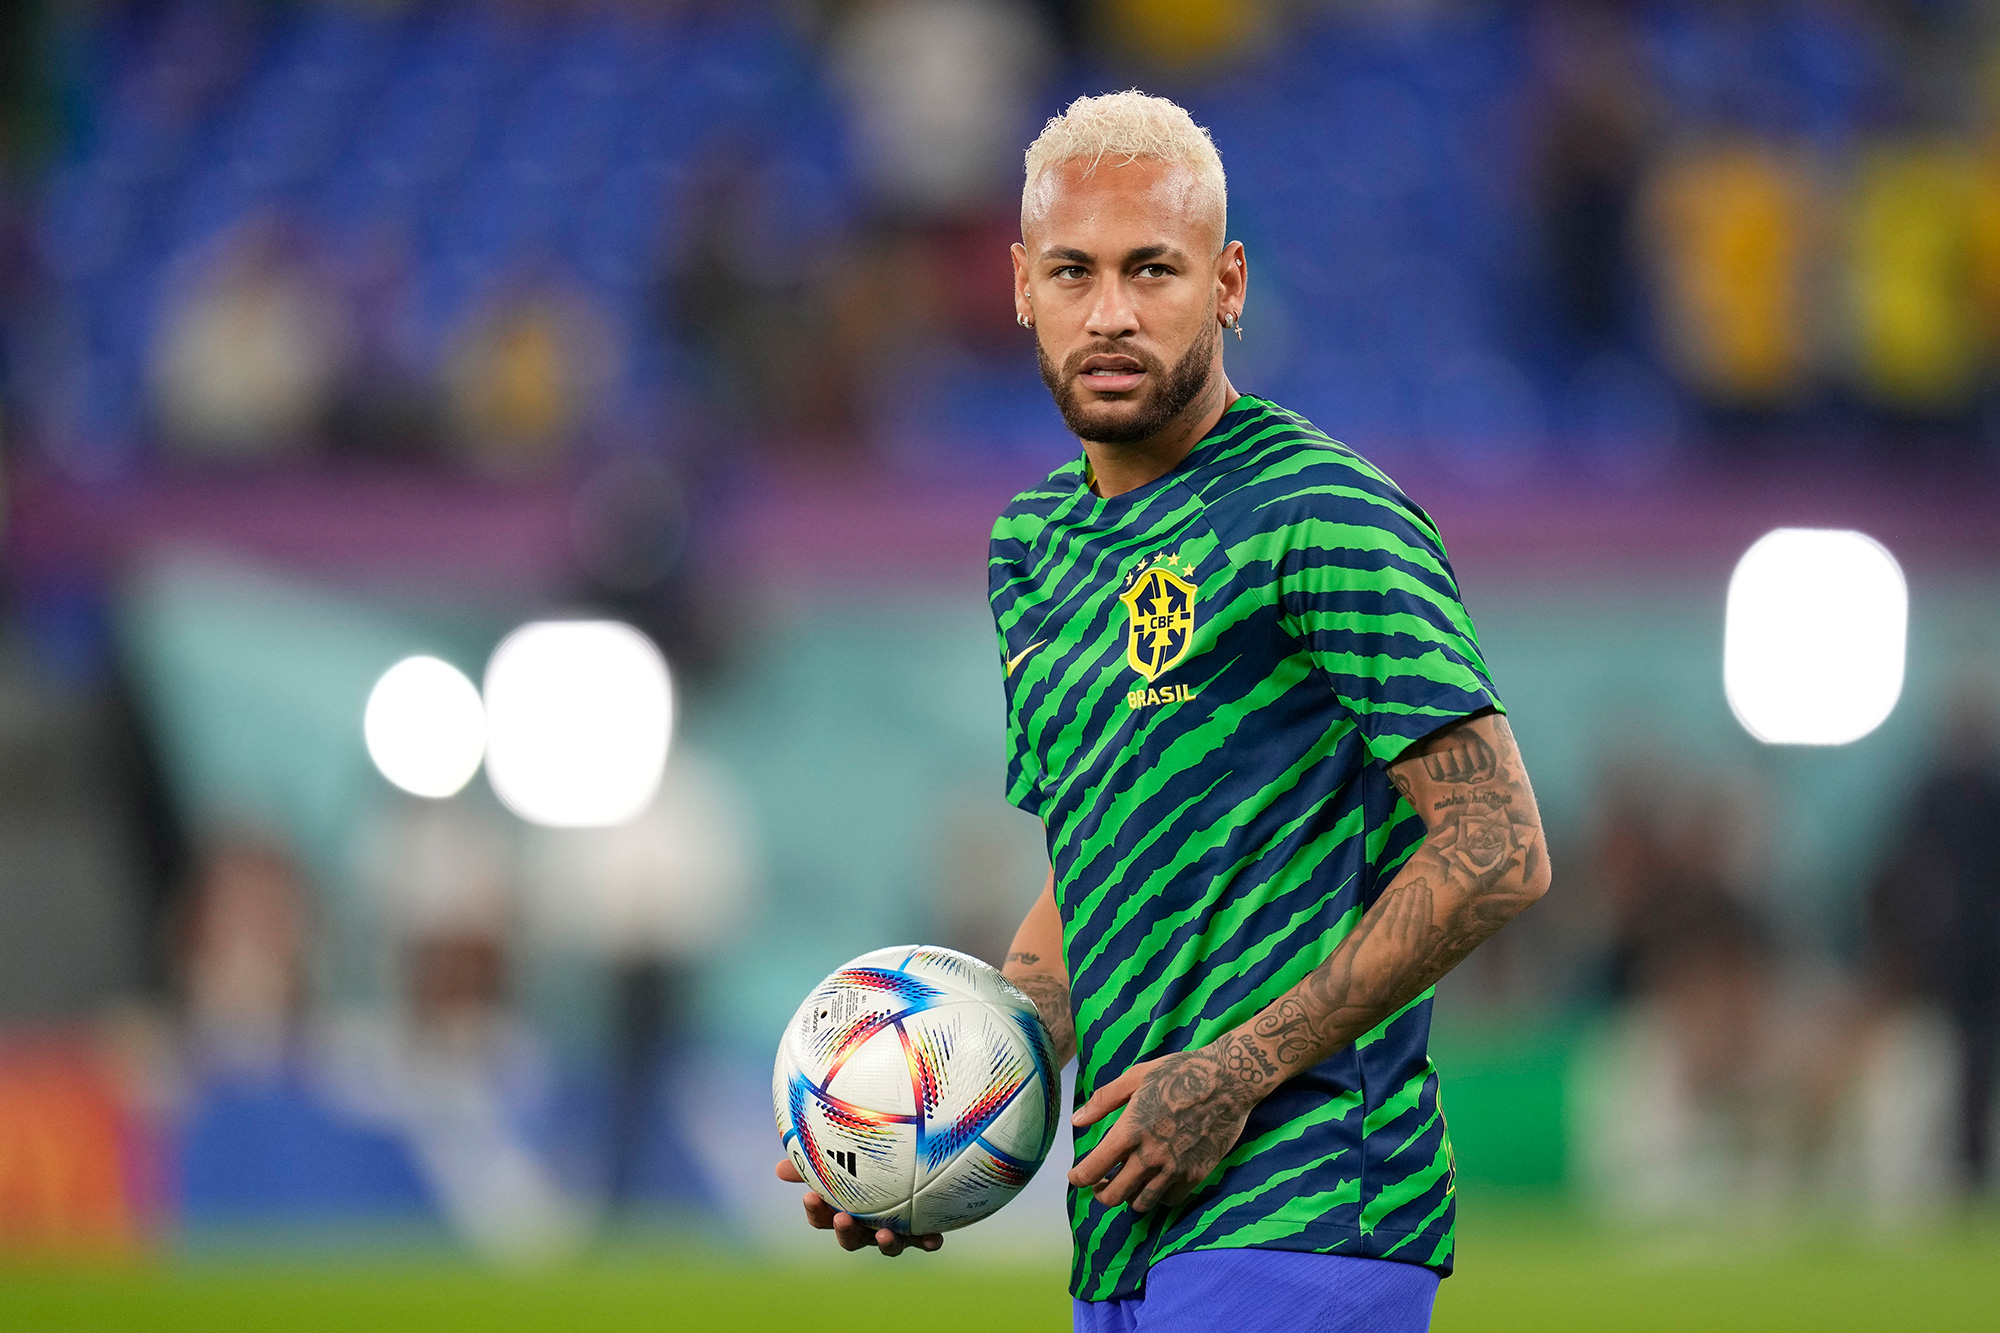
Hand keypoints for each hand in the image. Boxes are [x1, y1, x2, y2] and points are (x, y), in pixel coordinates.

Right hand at [773, 1159, 943, 1255]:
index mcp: (845, 1208)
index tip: (811, 1197)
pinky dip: (928, 1241)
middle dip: (845, 1232)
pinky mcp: (922, 1228)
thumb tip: (779, 1169)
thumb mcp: (845, 1152)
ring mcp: (895, 1228)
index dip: (816, 1212)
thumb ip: (817, 1158)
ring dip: (884, 1242)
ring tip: (883, 1233)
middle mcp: (868, 1223)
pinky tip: (934, 1238)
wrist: (915, 1156)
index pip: (823, 1216)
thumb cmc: (871, 1154)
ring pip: (887, 1244)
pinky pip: (925, 1240)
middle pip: (852, 1238)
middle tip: (842, 1218)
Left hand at [1065, 1038, 1258, 1214]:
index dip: (1078, 1178)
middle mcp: (1149, 1156)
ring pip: (1140, 1204)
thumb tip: (1076, 1121)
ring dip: (1129, 1197)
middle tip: (1101, 1183)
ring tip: (1129, 1184)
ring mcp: (1174, 1169)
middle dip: (1101, 1192)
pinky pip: (1169, 1200)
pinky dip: (1158, 1196)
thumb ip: (1103, 1100)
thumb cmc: (1179, 1073)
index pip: (1093, 1170)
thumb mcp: (1136, 1077)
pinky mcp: (1196, 1175)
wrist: (1228, 1080)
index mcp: (1129, 1131)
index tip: (1076, 1176)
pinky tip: (1156, 1181)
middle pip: (1113, 1196)